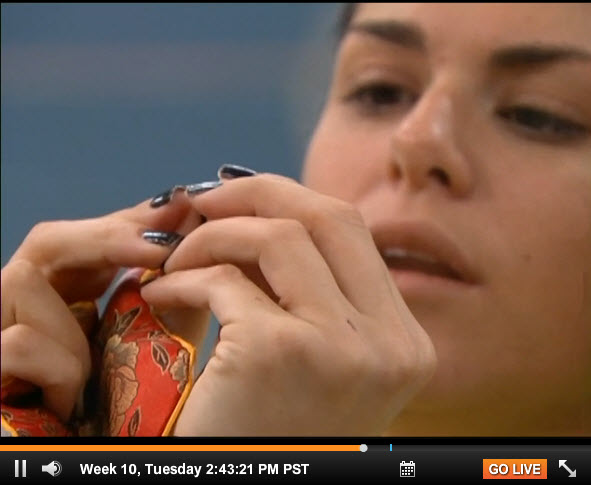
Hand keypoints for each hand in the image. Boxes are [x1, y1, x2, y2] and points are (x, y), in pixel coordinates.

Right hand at [1, 195, 201, 420]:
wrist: (79, 465)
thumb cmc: (117, 420)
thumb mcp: (149, 348)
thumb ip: (168, 299)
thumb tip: (193, 244)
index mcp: (60, 302)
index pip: (88, 244)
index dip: (129, 222)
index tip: (177, 207)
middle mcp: (20, 309)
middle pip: (48, 242)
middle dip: (109, 235)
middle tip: (162, 239)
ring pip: (22, 280)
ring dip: (75, 331)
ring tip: (90, 378)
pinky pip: (16, 343)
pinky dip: (58, 375)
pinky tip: (67, 407)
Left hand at [141, 174, 436, 434]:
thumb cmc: (271, 436)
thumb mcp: (322, 367)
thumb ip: (315, 297)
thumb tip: (262, 216)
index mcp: (403, 342)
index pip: (353, 234)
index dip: (293, 202)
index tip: (241, 200)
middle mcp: (387, 342)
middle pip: (328, 216)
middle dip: (257, 191)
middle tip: (204, 199)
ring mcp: (339, 346)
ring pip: (277, 236)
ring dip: (212, 235)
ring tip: (176, 258)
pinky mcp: (279, 353)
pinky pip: (222, 282)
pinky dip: (180, 279)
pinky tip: (159, 294)